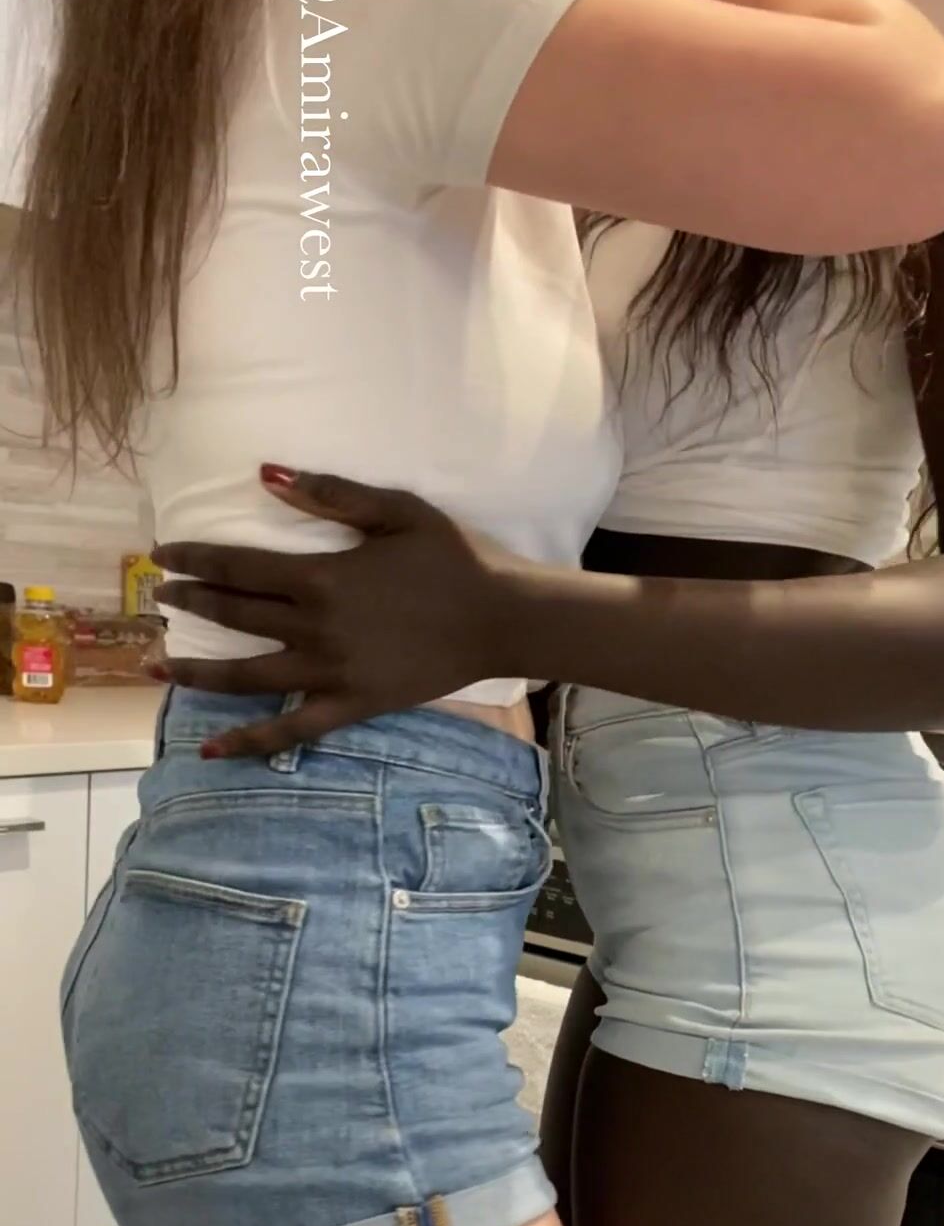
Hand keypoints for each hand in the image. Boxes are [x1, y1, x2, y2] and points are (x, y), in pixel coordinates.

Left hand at [151, 468, 518, 758]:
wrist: (502, 619)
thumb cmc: (456, 558)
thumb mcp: (396, 510)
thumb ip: (330, 492)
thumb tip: (266, 475)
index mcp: (322, 577)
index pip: (238, 566)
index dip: (195, 559)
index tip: (162, 555)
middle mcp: (316, 628)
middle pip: (235, 615)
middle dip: (192, 602)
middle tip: (160, 596)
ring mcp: (330, 672)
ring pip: (247, 675)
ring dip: (197, 671)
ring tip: (159, 666)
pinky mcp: (351, 705)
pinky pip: (292, 728)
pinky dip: (250, 740)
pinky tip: (212, 750)